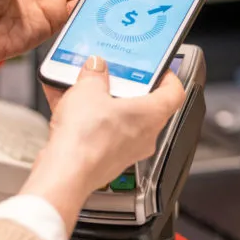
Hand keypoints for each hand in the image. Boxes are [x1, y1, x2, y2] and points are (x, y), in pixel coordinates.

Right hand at [20, 56, 185, 231]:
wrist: (65, 173)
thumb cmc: (86, 138)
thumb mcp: (88, 89)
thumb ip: (95, 74)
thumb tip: (96, 66)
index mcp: (151, 114)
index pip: (174, 92)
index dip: (168, 76)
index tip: (156, 68)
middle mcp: (144, 135)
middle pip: (143, 104)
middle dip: (125, 87)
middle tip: (111, 73)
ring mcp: (126, 150)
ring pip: (119, 119)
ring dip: (102, 102)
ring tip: (82, 86)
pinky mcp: (106, 159)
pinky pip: (100, 132)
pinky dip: (87, 118)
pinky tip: (65, 105)